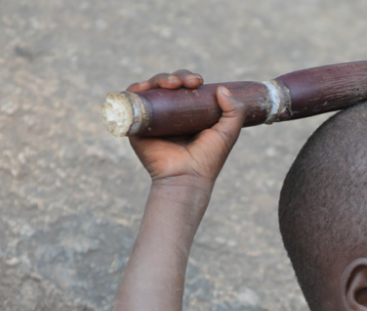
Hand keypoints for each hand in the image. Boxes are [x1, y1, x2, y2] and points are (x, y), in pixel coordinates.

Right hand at [126, 70, 245, 187]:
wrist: (187, 177)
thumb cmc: (208, 159)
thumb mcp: (228, 132)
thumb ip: (235, 111)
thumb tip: (222, 89)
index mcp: (187, 114)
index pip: (185, 87)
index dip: (189, 78)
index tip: (197, 82)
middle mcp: (168, 115)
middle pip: (168, 85)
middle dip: (176, 77)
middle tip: (184, 84)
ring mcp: (152, 120)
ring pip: (151, 90)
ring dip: (158, 80)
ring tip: (169, 85)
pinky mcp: (137, 127)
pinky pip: (131, 104)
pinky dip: (133, 91)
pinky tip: (142, 87)